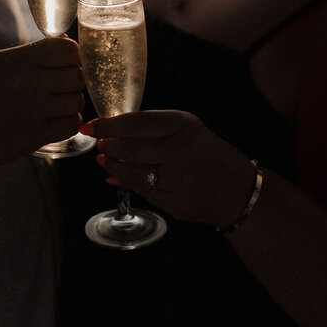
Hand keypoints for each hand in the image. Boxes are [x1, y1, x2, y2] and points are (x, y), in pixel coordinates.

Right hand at [0, 37, 84, 167]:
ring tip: (55, 106)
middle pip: (76, 76)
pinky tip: (54, 121)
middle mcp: (30, 82)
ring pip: (77, 101)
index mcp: (21, 60)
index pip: (68, 49)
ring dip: (71, 104)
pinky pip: (71, 124)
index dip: (72, 56)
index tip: (64, 64)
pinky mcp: (36, 135)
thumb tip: (65, 40)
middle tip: (60, 88)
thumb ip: (31, 53)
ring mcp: (35, 109)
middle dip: (73, 81)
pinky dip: (67, 123)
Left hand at [83, 110, 255, 228]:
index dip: (108, 125)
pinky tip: (115, 176)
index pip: (136, 123)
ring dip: (113, 165)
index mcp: (184, 126)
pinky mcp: (177, 204)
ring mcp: (180, 180)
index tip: (89, 125)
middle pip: (130, 149)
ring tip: (105, 159)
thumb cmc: (205, 153)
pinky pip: (143, 192)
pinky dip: (126, 183)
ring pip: (133, 173)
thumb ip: (151, 129)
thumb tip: (108, 131)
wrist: (237, 189)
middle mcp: (183, 151)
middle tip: (99, 143)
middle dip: (108, 146)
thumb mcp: (186, 129)